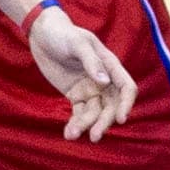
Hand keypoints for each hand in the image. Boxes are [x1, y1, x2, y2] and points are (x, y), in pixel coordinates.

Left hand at [25, 5, 135, 140]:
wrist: (43, 33)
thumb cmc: (63, 34)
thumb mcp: (77, 44)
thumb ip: (91, 62)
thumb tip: (104, 82)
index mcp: (110, 66)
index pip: (126, 88)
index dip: (126, 104)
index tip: (120, 119)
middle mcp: (104, 80)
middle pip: (111, 106)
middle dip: (104, 122)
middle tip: (94, 136)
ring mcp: (90, 89)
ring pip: (94, 113)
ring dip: (86, 125)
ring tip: (72, 135)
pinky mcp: (75, 95)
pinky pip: (79, 113)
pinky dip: (75, 123)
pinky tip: (69, 133)